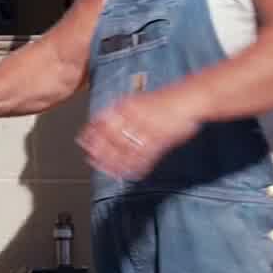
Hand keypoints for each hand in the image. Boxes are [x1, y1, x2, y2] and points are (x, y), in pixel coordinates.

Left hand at [78, 91, 199, 180]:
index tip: (83, 141)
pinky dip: (134, 167)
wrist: (190, 98)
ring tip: (105, 168)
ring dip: (113, 161)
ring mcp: (146, 130)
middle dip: (99, 151)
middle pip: (110, 137)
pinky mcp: (159, 141)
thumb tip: (106, 120)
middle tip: (91, 160)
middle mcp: (134, 117)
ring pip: (124, 150)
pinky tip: (129, 173)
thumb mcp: (140, 101)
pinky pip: (143, 158)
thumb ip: (125, 111)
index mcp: (128, 105)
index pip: (103, 120)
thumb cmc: (167, 101)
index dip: (92, 133)